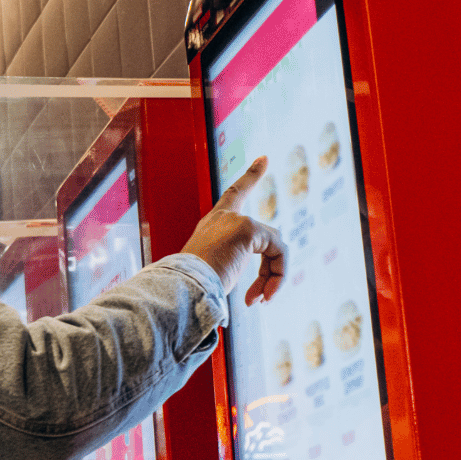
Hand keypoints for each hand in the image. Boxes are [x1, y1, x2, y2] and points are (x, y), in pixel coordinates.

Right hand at [182, 156, 284, 303]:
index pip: (235, 195)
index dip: (251, 176)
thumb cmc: (191, 286)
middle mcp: (224, 217)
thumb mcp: (211, 273)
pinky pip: (278, 251)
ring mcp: (236, 220)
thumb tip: (227, 298)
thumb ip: (225, 271)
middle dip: (274, 269)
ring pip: (275, 248)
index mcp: (212, 225)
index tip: (265, 158)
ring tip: (260, 300)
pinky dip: (277, 276)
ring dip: (272, 278)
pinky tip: (262, 296)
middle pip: (268, 236)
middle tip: (261, 299)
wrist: (182, 287)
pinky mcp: (246, 229)